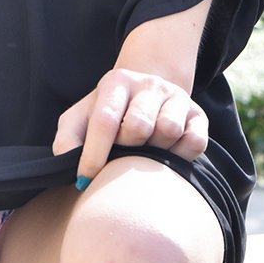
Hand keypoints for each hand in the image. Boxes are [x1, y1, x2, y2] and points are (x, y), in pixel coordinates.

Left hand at [51, 67, 208, 187]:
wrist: (147, 91)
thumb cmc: (109, 112)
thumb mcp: (81, 117)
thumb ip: (67, 138)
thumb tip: (64, 162)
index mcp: (116, 82)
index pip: (104, 120)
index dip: (94, 155)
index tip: (86, 180)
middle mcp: (148, 84)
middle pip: (139, 126)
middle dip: (128, 147)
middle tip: (125, 149)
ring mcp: (176, 96)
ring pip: (169, 130)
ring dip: (156, 149)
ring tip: (147, 148)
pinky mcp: (199, 114)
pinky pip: (195, 141)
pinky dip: (182, 154)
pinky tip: (169, 152)